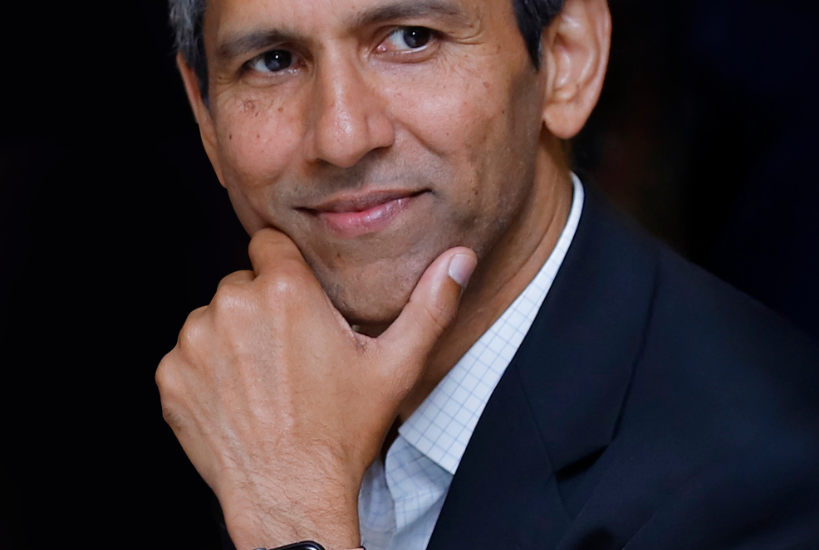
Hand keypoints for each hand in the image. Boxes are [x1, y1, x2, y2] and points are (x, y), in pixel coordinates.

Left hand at [156, 228, 476, 548]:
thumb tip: (459, 260)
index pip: (270, 242)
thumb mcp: (396, 366)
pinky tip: (241, 398)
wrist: (290, 495)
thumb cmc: (341, 432)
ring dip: (234, 338)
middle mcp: (233, 306)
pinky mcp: (171, 376)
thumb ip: (430, 305)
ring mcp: (195, 342)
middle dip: (264, 307)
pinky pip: (188, 355)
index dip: (289, 271)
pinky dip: (208, 372)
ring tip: (268, 378)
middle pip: (244, 282)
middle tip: (293, 351)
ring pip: (214, 317)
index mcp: (286, 291)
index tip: (302, 301)